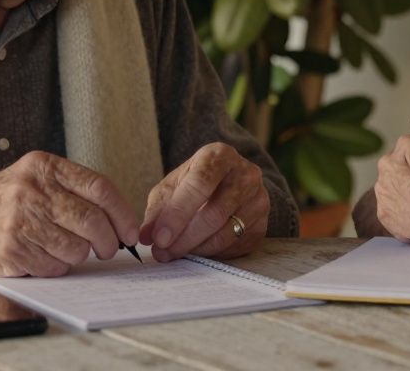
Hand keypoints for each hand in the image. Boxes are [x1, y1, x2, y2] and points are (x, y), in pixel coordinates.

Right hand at [0, 151, 139, 276]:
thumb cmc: (4, 199)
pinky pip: (54, 267)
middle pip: (92, 221)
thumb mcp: (35, 177)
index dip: (122, 214)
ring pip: (76, 248)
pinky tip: (45, 257)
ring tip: (68, 250)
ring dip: (80, 255)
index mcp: (44, 167)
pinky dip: (58, 267)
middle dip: (108, 241)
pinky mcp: (10, 250)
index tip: (130, 231)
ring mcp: (19, 221)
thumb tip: (119, 219)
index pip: (100, 188)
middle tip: (108, 248)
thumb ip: (73, 189)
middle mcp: (32, 190)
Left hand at [137, 143, 267, 261]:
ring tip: (172, 253)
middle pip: (215, 213)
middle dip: (184, 238)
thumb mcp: (173, 186)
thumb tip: (146, 236)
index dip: (178, 214)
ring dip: (194, 249)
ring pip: (225, 234)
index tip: (159, 238)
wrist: (231, 183)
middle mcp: (246, 174)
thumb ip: (158, 209)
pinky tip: (195, 250)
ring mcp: (258, 200)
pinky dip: (210, 253)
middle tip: (162, 252)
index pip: (200, 184)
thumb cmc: (197, 183)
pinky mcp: (262, 225)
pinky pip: (234, 247)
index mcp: (220, 156)